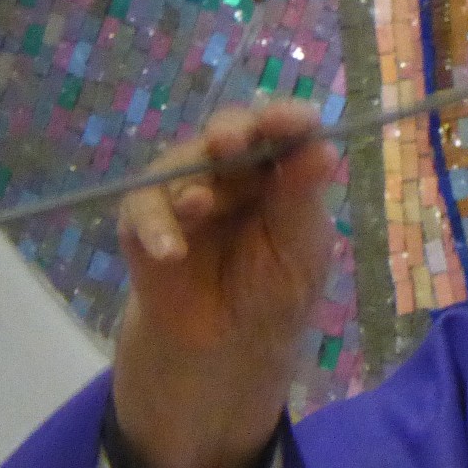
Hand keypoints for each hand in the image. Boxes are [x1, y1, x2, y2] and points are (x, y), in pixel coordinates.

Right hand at [111, 100, 336, 467]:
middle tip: (230, 142)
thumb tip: (325, 148)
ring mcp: (185, 190)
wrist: (226, 348)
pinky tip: (171, 251)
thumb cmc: (274, 294)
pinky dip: (155, 225)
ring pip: (182, 162)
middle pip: (229, 130)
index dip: (286, 119)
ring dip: (191, 181)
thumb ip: (302, 199)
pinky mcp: (145, 220)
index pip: (284, 132)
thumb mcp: (300, 251)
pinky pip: (142, 208)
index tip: (292, 122)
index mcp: (279, 172)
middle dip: (231, 131)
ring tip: (200, 205)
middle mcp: (232, 171)